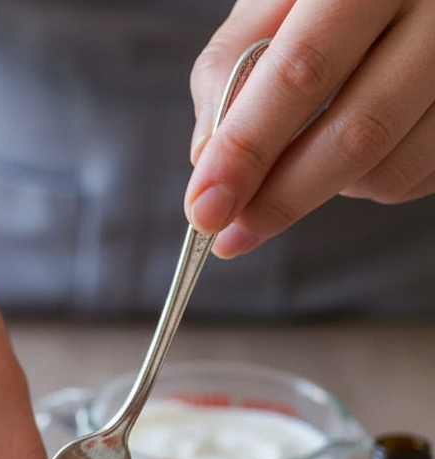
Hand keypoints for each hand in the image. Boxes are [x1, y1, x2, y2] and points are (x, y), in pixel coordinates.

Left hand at [185, 0, 434, 256]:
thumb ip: (234, 65)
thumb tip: (207, 159)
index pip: (303, 70)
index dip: (248, 147)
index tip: (205, 206)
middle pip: (358, 131)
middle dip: (282, 197)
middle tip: (230, 233)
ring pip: (390, 168)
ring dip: (325, 190)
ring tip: (294, 166)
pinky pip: (415, 179)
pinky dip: (365, 185)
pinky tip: (346, 154)